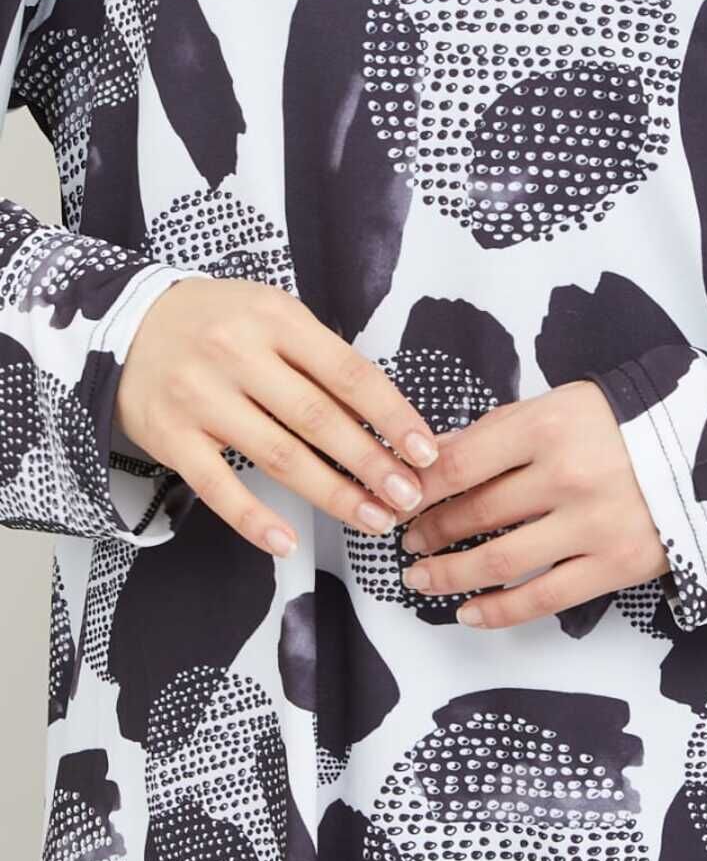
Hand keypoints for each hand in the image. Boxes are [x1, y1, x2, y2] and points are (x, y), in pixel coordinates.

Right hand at [116, 277, 440, 558]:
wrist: (127, 323)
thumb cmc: (221, 322)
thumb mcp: (274, 318)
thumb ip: (322, 361)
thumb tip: (381, 421)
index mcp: (276, 319)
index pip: (349, 373)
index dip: (392, 416)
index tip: (425, 452)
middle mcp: (238, 354)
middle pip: (318, 418)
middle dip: (371, 463)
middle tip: (409, 497)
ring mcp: (200, 397)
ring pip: (278, 455)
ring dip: (332, 494)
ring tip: (373, 519)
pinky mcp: (169, 436)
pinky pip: (217, 486)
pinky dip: (253, 518)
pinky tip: (288, 542)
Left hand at [397, 379, 669, 627]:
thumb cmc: (630, 425)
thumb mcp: (563, 405)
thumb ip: (500, 430)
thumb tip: (432, 455)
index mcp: (550, 425)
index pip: (460, 464)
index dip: (418, 488)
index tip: (395, 499)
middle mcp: (567, 476)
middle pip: (475, 512)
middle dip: (430, 529)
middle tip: (408, 539)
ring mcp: (592, 525)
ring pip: (499, 559)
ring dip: (449, 573)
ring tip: (421, 577)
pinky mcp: (615, 566)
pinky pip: (542, 597)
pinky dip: (498, 610)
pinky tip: (468, 611)